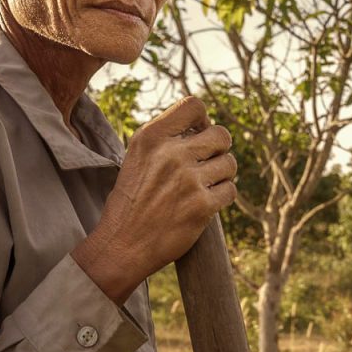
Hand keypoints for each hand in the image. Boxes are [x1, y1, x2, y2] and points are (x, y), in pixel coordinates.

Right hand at [74, 96, 236, 302]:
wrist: (121, 245)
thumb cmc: (130, 201)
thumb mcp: (137, 158)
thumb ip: (166, 138)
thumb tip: (204, 125)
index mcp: (151, 137)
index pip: (194, 106)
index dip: (203, 120)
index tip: (198, 135)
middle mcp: (171, 154)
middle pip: (221, 134)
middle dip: (219, 149)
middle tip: (206, 164)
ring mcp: (188, 180)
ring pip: (229, 164)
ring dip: (221, 175)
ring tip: (203, 186)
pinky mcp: (202, 206)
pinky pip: (230, 190)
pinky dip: (221, 197)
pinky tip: (204, 203)